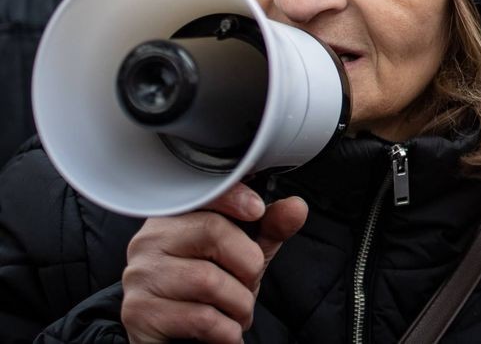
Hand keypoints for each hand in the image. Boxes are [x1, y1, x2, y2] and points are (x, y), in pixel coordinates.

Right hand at [120, 183, 307, 343]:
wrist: (176, 337)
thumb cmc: (209, 289)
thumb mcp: (244, 255)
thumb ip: (270, 229)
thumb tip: (296, 207)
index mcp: (174, 217)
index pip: (201, 194)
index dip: (234, 198)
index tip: (257, 211)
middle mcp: (149, 241)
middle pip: (212, 233)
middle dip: (248, 265)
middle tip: (249, 284)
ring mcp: (140, 276)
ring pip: (208, 281)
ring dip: (240, 304)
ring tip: (238, 312)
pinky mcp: (140, 313)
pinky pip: (200, 318)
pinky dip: (227, 330)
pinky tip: (225, 331)